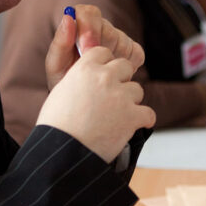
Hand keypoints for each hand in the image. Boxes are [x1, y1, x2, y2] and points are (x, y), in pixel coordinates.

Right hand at [37, 46, 155, 161]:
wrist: (64, 153)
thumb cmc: (56, 126)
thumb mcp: (60, 91)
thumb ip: (78, 77)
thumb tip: (85, 73)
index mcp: (84, 69)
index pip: (104, 52)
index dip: (105, 64)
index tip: (103, 76)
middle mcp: (104, 78)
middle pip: (125, 66)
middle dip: (121, 80)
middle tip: (112, 98)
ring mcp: (121, 96)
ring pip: (138, 89)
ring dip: (131, 102)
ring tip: (116, 117)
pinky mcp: (133, 116)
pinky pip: (148, 113)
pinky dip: (143, 121)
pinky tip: (133, 127)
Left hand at [45, 5, 144, 90]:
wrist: (81, 101)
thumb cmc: (65, 81)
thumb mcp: (56, 65)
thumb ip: (60, 41)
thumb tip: (68, 18)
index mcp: (80, 25)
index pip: (89, 13)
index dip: (90, 28)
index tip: (86, 48)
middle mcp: (101, 28)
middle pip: (109, 29)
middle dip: (101, 49)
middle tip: (94, 67)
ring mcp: (119, 39)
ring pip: (123, 43)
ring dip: (112, 61)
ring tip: (100, 75)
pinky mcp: (133, 52)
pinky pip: (135, 54)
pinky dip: (127, 67)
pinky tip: (114, 76)